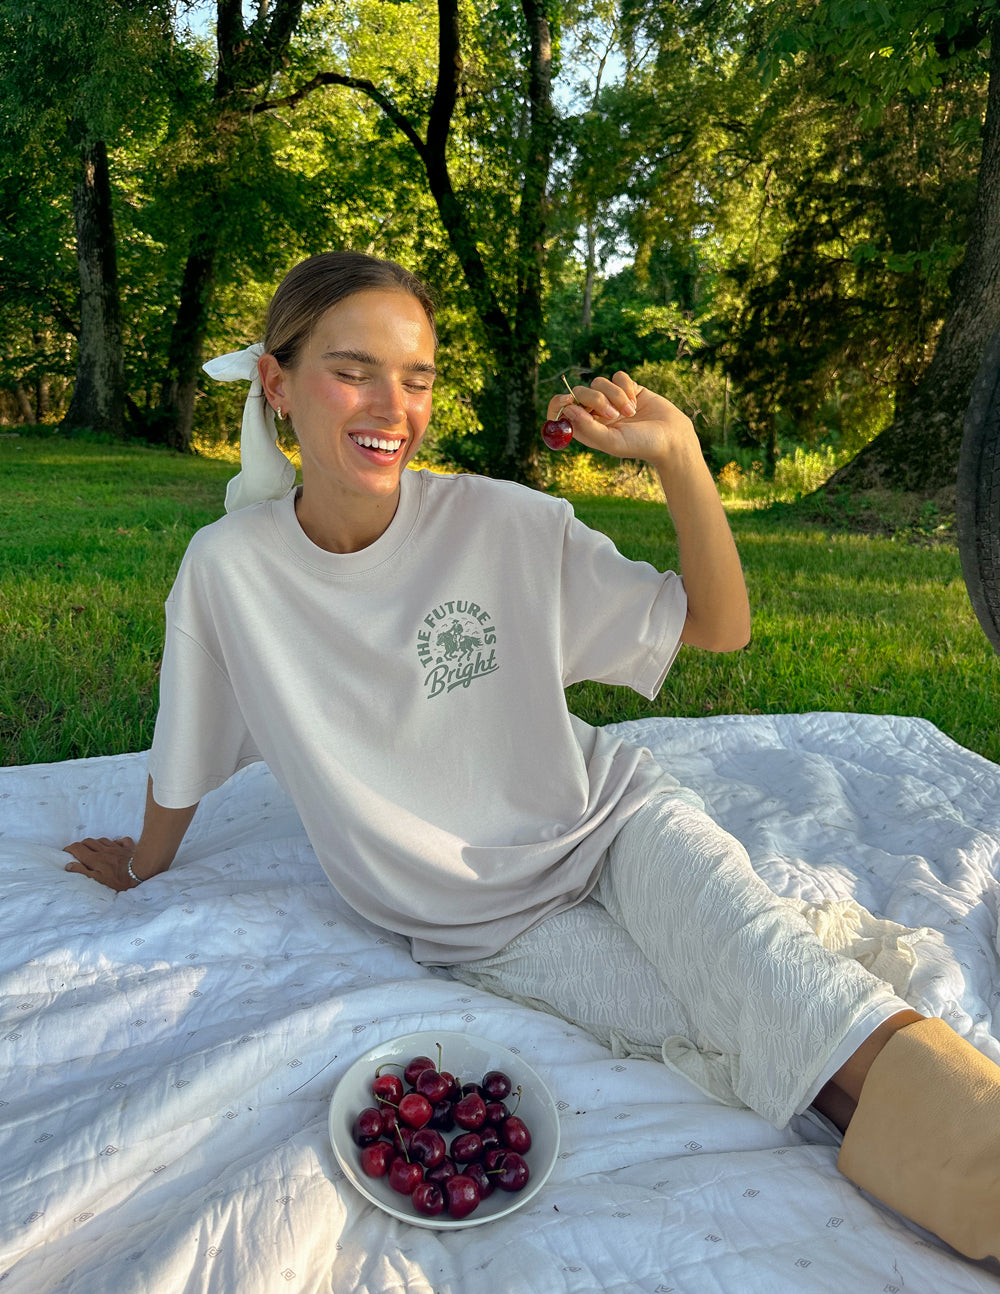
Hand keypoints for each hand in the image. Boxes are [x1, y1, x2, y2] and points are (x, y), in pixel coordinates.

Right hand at [63, 836, 139, 890]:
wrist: (141, 872)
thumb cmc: (119, 880)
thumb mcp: (98, 880)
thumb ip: (83, 872)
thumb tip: (69, 865)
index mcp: (95, 859)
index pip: (78, 848)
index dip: (70, 848)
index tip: (66, 852)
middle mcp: (104, 850)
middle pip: (88, 841)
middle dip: (81, 845)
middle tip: (78, 852)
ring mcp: (117, 847)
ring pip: (102, 840)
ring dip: (96, 843)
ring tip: (94, 849)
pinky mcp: (128, 847)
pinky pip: (121, 840)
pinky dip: (117, 842)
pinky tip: (116, 846)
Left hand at [546, 371, 695, 467]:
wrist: (671, 436)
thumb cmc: (640, 445)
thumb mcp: (612, 442)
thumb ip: (588, 428)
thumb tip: (568, 410)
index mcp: (586, 428)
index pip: (561, 410)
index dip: (560, 402)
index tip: (569, 401)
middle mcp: (594, 413)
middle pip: (579, 392)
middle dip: (596, 400)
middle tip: (613, 416)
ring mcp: (610, 399)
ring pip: (598, 382)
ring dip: (616, 396)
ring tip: (630, 412)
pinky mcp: (626, 387)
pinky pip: (617, 376)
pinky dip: (627, 387)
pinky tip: (636, 401)